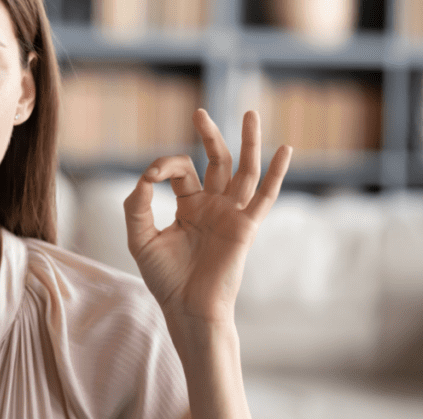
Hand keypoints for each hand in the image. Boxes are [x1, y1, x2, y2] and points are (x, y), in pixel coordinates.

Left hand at [123, 109, 291, 323]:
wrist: (188, 309)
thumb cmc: (165, 279)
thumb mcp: (140, 239)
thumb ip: (137, 207)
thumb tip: (145, 178)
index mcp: (189, 207)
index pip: (180, 171)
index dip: (163, 166)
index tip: (149, 177)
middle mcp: (213, 206)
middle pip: (216, 161)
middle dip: (209, 136)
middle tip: (199, 112)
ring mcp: (231, 214)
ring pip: (244, 170)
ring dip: (248, 142)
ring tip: (251, 113)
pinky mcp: (245, 227)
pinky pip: (265, 196)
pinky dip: (276, 173)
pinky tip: (285, 150)